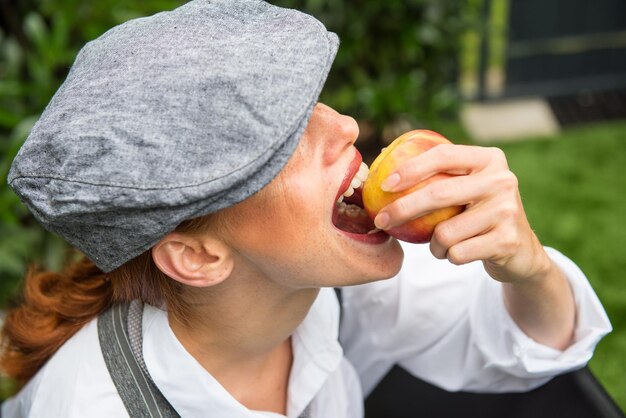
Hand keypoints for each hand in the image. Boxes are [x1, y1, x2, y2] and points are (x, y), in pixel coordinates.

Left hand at [374, 143, 550, 283]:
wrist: (521, 251)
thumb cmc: (478, 213)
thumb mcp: (467, 185)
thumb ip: (436, 171)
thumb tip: (382, 153)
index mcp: (489, 159)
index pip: (442, 155)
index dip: (410, 168)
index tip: (384, 185)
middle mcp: (502, 180)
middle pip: (438, 194)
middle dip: (402, 209)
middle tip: (381, 220)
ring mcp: (507, 210)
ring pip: (445, 232)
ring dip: (433, 244)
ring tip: (440, 244)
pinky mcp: (507, 241)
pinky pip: (457, 252)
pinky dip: (449, 256)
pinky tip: (457, 253)